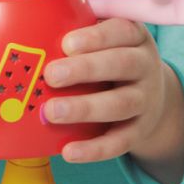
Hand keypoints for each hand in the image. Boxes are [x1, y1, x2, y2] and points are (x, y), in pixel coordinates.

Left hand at [41, 18, 183, 172]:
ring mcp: (146, 99)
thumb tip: (31, 31)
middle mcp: (145, 66)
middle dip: (85, 69)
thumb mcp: (106, 39)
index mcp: (134, 37)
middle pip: (122, 64)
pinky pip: (120, 142)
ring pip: (120, 104)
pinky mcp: (141, 130)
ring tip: (52, 112)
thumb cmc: (112, 58)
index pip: (121, 31)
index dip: (95, 37)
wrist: (152, 95)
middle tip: (51, 75)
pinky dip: (95, 149)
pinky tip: (68, 152)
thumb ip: (77, 31)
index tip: (66, 44)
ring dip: (85, 108)